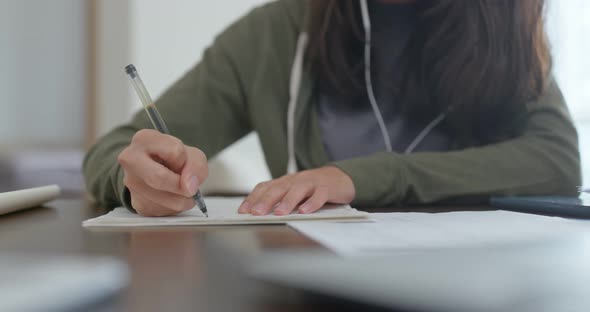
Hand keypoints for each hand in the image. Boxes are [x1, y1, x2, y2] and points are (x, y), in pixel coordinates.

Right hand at [117, 129, 207, 216]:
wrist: (159, 170)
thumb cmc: (175, 160)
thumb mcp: (192, 155)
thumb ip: (196, 166)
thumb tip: (189, 187)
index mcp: (144, 139)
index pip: (174, 152)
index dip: (185, 160)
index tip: (182, 161)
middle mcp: (130, 159)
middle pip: (159, 178)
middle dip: (181, 185)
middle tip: (190, 187)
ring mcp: (130, 183)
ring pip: (165, 200)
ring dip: (182, 199)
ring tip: (180, 189)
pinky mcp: (137, 203)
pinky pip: (163, 211)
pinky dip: (175, 207)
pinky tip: (171, 197)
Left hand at [238, 167, 354, 215]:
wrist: (340, 178)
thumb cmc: (313, 188)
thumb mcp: (293, 193)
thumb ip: (279, 201)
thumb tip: (258, 215)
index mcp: (285, 182)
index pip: (265, 187)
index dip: (253, 198)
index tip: (243, 211)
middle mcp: (295, 180)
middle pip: (278, 189)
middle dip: (265, 201)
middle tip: (256, 213)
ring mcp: (311, 183)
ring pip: (297, 190)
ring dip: (287, 202)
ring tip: (279, 213)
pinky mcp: (326, 188)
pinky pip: (319, 195)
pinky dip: (312, 203)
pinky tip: (305, 211)